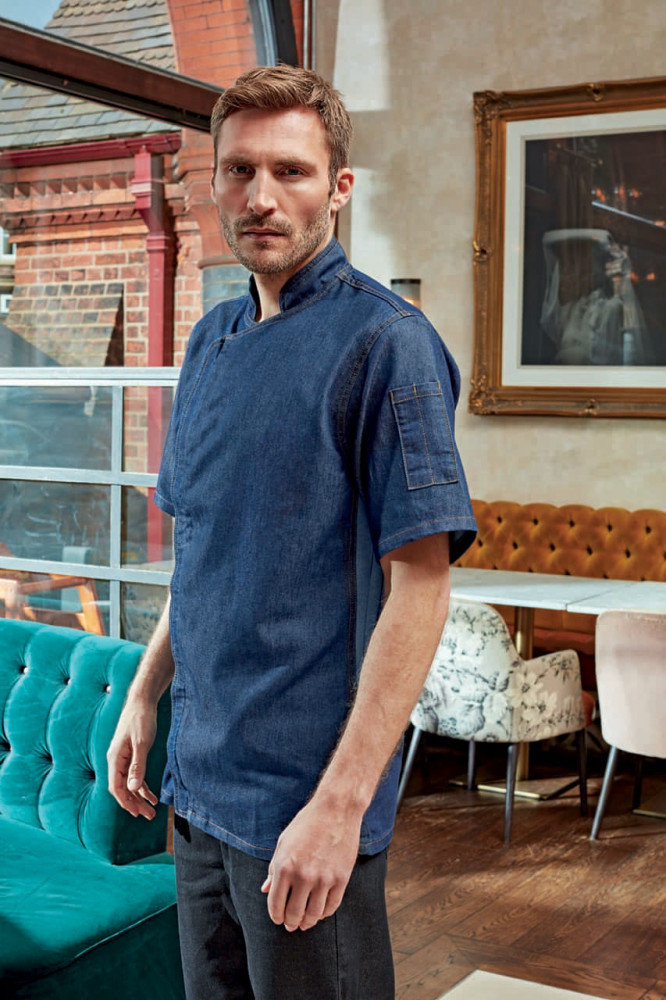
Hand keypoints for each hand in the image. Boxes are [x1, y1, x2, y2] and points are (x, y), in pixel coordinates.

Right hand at [107, 698, 158, 819]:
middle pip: (122, 788)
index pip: (115, 787)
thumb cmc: (141, 719)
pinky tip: (152, 795)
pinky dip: (143, 786)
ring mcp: (124, 758)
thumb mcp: (141, 744)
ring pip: (129, 783)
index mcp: (115, 758)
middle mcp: (116, 760)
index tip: (137, 813)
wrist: (142, 700)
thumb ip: (137, 766)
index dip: (125, 802)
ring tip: (151, 811)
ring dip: (139, 797)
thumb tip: (131, 789)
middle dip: (134, 803)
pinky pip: (135, 775)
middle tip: (147, 816)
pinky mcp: (132, 754)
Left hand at [261, 795, 361, 932]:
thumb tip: (265, 889)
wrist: (336, 809)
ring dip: (307, 922)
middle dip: (290, 923)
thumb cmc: (307, 823)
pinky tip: (320, 911)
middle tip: (291, 925)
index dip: (275, 916)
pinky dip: (324, 913)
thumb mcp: (284, 842)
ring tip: (305, 922)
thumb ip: (273, 868)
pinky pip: (332, 906)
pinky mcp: (341, 878)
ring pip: (313, 915)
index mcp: (284, 867)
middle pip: (294, 914)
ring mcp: (324, 879)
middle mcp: (303, 876)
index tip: (278, 918)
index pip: (275, 904)